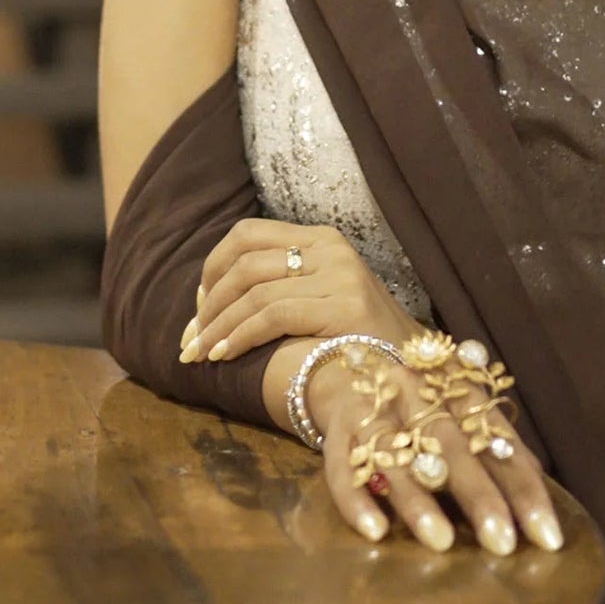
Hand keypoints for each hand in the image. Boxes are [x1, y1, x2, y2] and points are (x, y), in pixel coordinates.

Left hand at [179, 217, 415, 364]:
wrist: (414, 369)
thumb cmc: (357, 339)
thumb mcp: (319, 297)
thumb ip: (278, 285)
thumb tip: (209, 302)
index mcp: (321, 238)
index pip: (247, 234)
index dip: (213, 268)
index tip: (199, 308)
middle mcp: (330, 249)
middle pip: (244, 262)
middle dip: (208, 303)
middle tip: (191, 339)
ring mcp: (340, 276)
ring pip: (254, 292)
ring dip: (218, 326)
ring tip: (200, 354)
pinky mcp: (344, 307)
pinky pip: (273, 316)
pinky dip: (241, 336)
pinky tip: (225, 355)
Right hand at [308, 353, 562, 555]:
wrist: (349, 371)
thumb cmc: (422, 410)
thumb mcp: (463, 419)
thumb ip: (498, 454)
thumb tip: (540, 505)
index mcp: (458, 390)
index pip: (499, 442)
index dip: (525, 490)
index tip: (547, 539)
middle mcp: (417, 393)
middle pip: (451, 445)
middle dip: (479, 495)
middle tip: (503, 543)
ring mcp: (373, 411)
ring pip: (396, 455)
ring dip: (419, 500)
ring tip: (442, 542)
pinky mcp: (337, 435)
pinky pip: (343, 470)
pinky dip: (357, 501)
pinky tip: (375, 532)